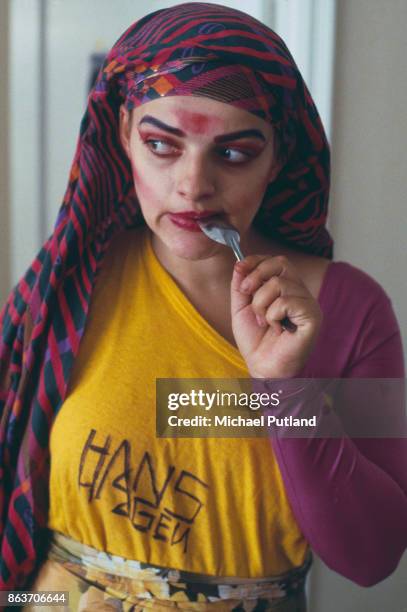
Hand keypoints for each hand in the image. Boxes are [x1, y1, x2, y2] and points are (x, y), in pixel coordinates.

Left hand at [230, 255, 321, 377]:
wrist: (263, 368)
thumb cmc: (256, 341)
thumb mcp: (241, 308)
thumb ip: (241, 286)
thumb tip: (239, 263)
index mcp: (286, 289)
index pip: (276, 261)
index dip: (256, 260)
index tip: (240, 268)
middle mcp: (300, 293)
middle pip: (281, 263)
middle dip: (256, 275)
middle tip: (246, 294)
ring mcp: (308, 304)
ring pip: (279, 283)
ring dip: (261, 303)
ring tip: (264, 322)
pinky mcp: (312, 316)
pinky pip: (286, 301)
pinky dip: (272, 315)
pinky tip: (277, 329)